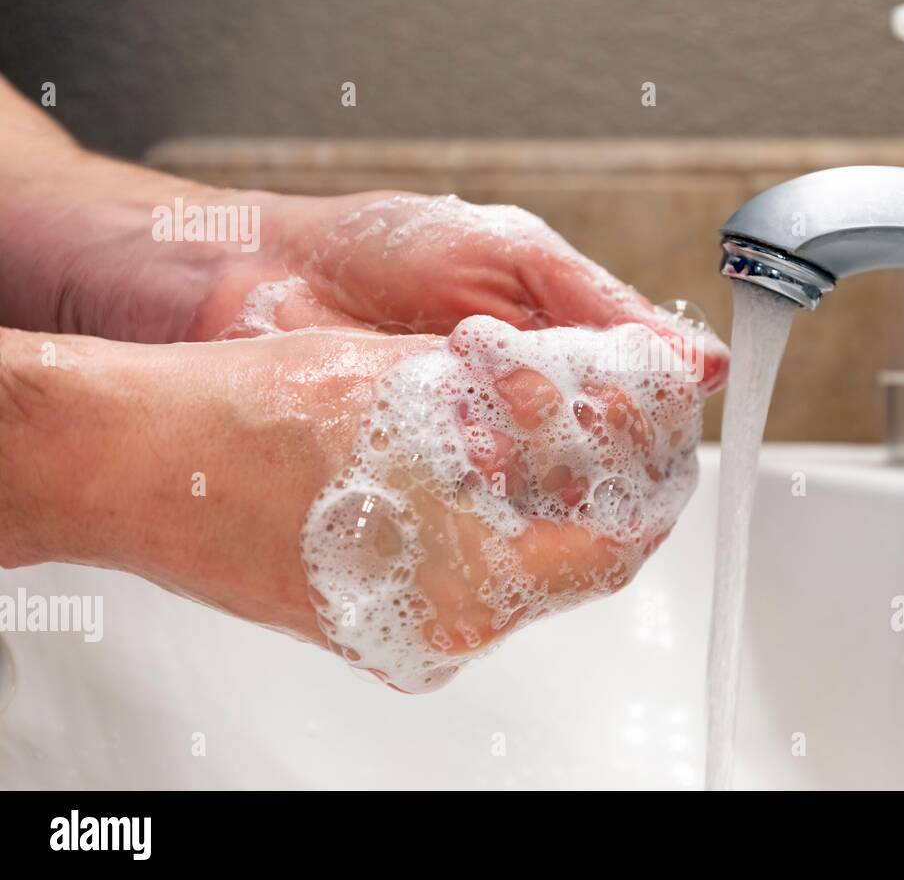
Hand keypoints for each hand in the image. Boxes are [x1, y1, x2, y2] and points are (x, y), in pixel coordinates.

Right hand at [0, 318, 704, 691]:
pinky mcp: (364, 623)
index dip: (648, 490)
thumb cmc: (242, 419)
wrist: (126, 462)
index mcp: (468, 581)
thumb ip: (524, 407)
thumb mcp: (410, 387)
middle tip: (602, 421)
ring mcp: (399, 634)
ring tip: (526, 423)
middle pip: (568, 568)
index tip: (660, 446)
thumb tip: (597, 397)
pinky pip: (458, 577)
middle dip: (595, 487)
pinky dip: (482, 521)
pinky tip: (466, 460)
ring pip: (516, 569)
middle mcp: (441, 629)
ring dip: (538, 500)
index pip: (609, 553)